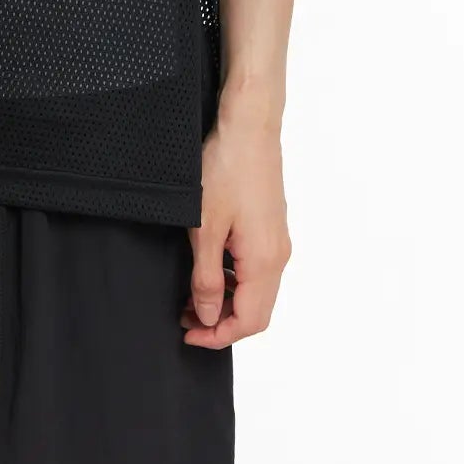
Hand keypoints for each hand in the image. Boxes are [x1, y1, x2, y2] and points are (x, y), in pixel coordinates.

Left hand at [182, 103, 290, 348]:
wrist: (249, 127)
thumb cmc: (226, 169)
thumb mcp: (204, 227)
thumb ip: (205, 277)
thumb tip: (208, 315)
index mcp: (264, 262)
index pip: (249, 322)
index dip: (218, 336)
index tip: (189, 334)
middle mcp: (278, 256)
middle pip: (256, 311)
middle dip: (221, 322)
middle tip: (186, 317)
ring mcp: (277, 241)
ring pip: (257, 290)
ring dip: (227, 300)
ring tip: (191, 294)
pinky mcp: (271, 227)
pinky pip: (257, 269)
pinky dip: (234, 280)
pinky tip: (209, 267)